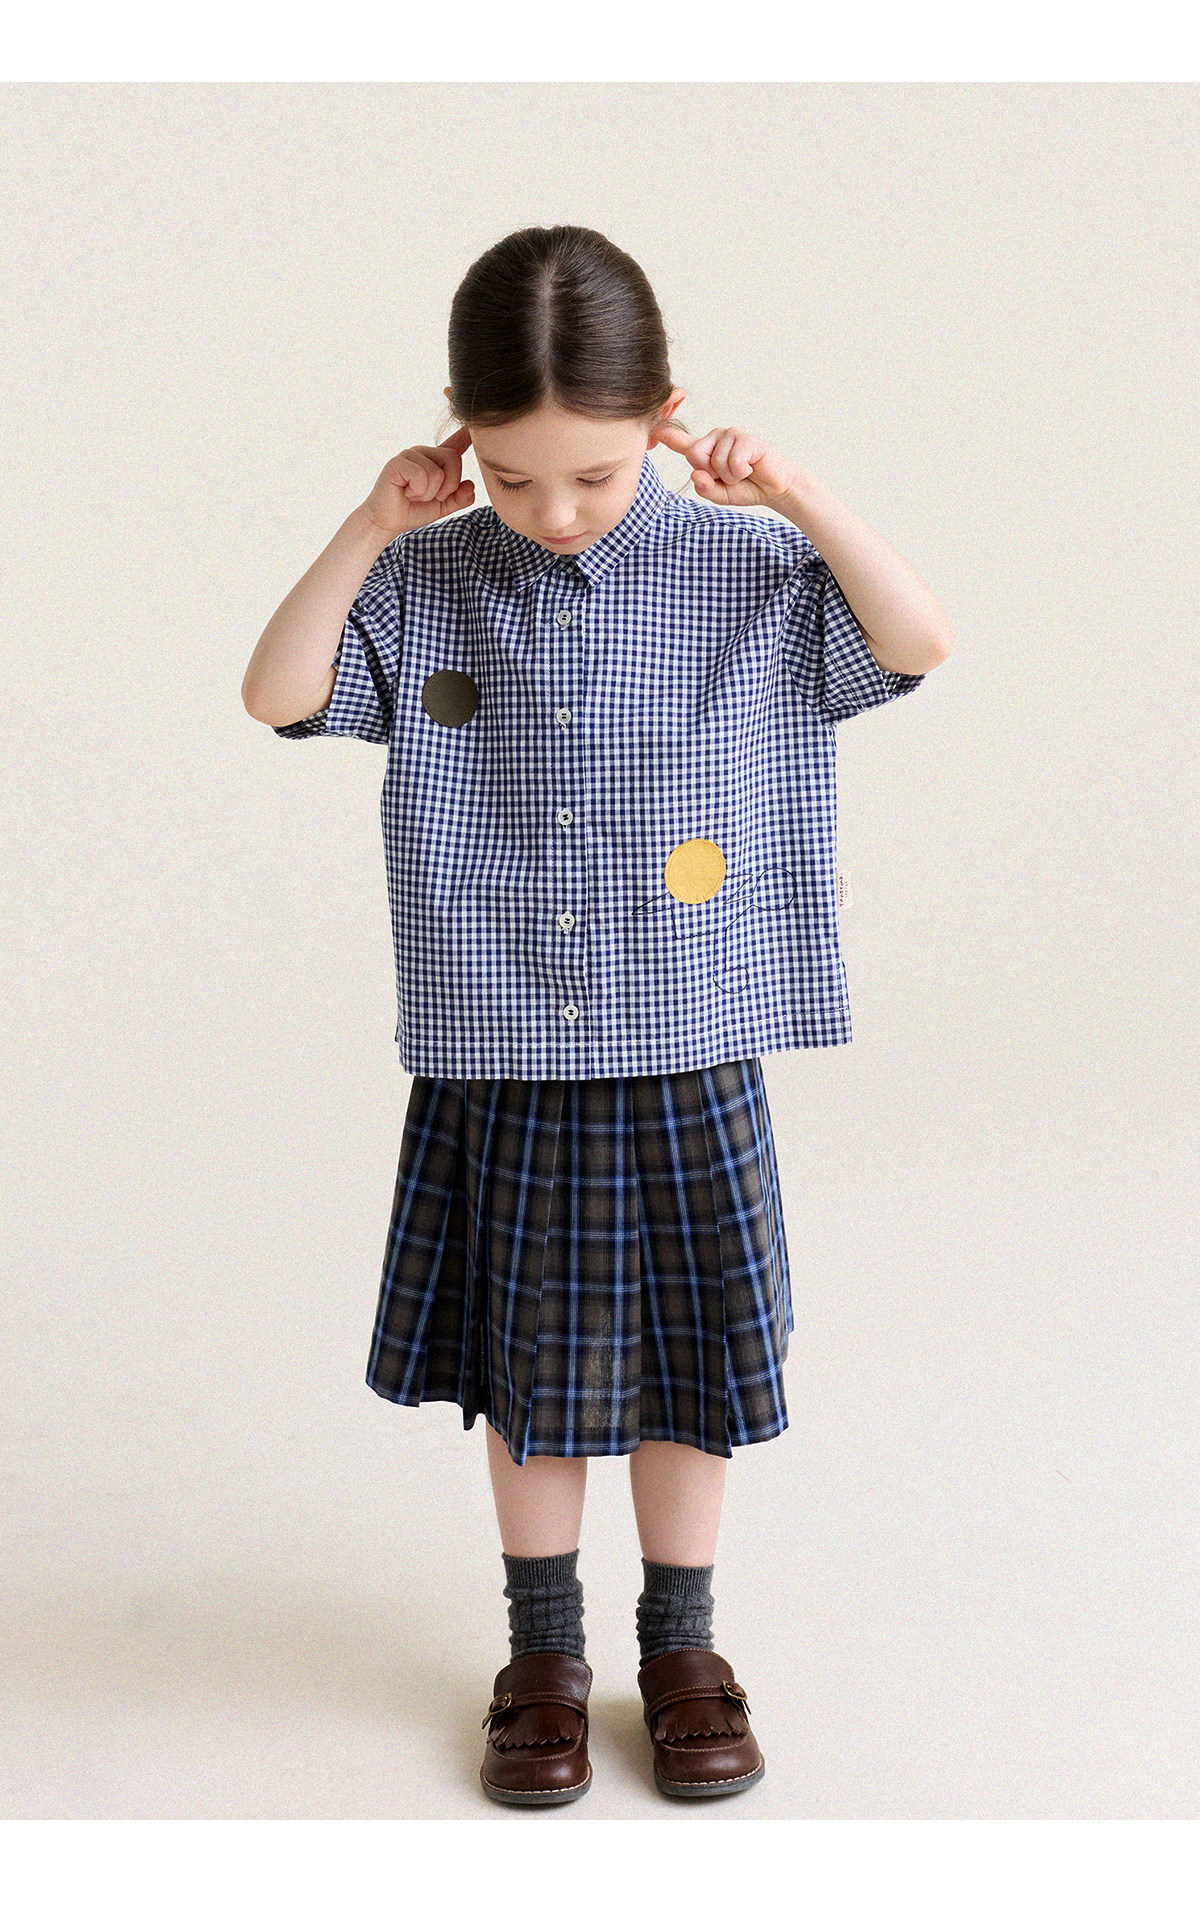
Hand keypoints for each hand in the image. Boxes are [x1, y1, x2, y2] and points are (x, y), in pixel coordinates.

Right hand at [363, 425, 475, 537]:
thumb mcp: (443, 507)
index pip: (455, 443)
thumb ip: (460, 498)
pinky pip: (422, 476)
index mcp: (436, 460)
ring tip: (413, 494)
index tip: (474, 423)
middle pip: (454, 458)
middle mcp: (424, 452)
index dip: (467, 433)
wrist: (387, 521)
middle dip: (448, 486)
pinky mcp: (398, 462)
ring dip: (428, 493)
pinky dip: (417, 492)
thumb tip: (471, 485)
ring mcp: (410, 454)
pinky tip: (405, 492)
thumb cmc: (412, 510)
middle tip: (429, 496)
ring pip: (437, 472)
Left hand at [654, 420, 798, 510]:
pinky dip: (741, 472)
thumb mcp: (719, 494)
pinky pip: (733, 462)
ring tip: (742, 472)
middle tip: (729, 476)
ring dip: (730, 476)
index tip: (652, 426)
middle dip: (711, 473)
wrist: (773, 488)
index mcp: (704, 450)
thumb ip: (704, 487)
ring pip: (715, 462)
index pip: (680, 442)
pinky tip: (751, 468)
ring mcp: (730, 435)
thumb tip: (696, 474)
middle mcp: (714, 438)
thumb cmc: (745, 487)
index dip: (666, 435)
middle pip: (694, 455)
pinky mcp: (745, 438)